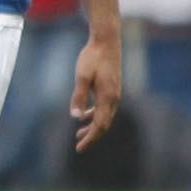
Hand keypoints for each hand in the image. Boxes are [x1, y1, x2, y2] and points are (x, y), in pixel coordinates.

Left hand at [69, 31, 121, 150]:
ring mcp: (114, 93)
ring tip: (79, 134)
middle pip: (104, 124)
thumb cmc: (92, 58)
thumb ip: (79, 96)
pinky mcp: (111, 88)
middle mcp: (114, 98)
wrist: (106, 41)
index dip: (90, 138)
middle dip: (92, 136)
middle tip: (79, 146)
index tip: (79, 148)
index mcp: (108, 98)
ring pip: (104, 116)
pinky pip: (104, 107)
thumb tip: (75, 117)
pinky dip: (94, 114)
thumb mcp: (82, 77)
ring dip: (92, 126)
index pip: (100, 125)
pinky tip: (84, 115)